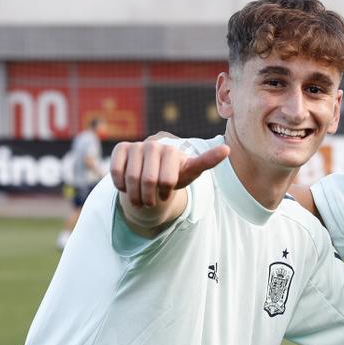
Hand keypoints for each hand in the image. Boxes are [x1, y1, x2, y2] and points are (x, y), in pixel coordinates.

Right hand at [110, 140, 229, 208]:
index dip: (166, 192)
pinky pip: (116, 172)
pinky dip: (121, 186)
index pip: (167, 180)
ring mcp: (135, 146)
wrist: (154, 173)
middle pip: (147, 181)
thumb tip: (227, 148)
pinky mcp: (120, 149)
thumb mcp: (192, 171)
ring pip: (131, 178)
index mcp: (171, 150)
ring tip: (141, 197)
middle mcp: (153, 144)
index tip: (168, 192)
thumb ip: (207, 161)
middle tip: (152, 200)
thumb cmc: (176, 174)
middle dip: (149, 197)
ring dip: (135, 195)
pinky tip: (127, 186)